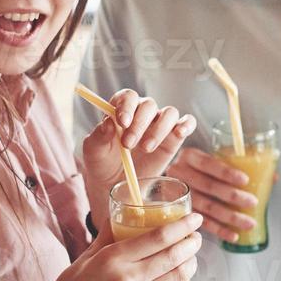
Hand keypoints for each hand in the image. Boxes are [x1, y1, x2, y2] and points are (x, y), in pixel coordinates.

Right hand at [44, 213, 202, 280]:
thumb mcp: (89, 255)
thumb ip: (110, 235)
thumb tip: (125, 216)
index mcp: (114, 257)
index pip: (157, 237)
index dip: (182, 226)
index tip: (195, 219)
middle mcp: (128, 278)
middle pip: (173, 256)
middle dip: (191, 243)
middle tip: (196, 237)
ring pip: (178, 278)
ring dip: (191, 264)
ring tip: (192, 256)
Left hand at [82, 89, 195, 228]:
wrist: (114, 183)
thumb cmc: (102, 162)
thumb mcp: (93, 151)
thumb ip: (99, 135)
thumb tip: (108, 122)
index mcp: (121, 110)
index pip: (127, 97)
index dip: (126, 106)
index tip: (122, 122)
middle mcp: (142, 113)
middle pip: (148, 105)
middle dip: (139, 124)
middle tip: (128, 144)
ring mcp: (160, 124)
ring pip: (169, 113)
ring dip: (159, 128)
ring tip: (147, 148)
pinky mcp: (174, 138)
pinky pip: (187, 123)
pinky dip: (186, 125)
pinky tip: (180, 133)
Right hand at [166, 148, 259, 242]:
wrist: (172, 183)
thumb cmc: (203, 169)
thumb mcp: (215, 160)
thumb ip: (240, 165)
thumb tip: (273, 177)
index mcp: (190, 156)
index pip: (209, 163)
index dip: (227, 172)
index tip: (245, 180)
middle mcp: (180, 174)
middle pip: (209, 186)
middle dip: (233, 196)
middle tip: (253, 202)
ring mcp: (178, 195)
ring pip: (206, 207)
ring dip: (230, 216)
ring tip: (249, 223)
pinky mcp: (180, 213)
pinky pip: (201, 223)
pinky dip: (219, 230)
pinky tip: (233, 235)